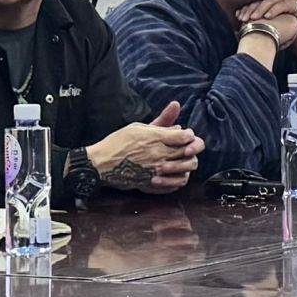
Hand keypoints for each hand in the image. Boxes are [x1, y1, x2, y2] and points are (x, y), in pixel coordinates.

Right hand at [88, 102, 203, 193]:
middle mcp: (159, 155)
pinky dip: (181, 178)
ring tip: (185, 160)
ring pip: (186, 169)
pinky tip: (177, 173)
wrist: (102, 164)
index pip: (186, 136)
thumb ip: (160, 122)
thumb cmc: (118, 142)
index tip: (187, 135)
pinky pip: (176, 183)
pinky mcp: (153, 183)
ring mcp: (157, 171)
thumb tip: (177, 113)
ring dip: (189, 163)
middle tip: (190, 147)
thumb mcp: (138, 126)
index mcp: (156, 138)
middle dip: (194, 148)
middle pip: (190, 152)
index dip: (190, 135)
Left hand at [236, 0, 296, 50]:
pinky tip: (267, 17)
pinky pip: (282, 5)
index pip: (255, 2)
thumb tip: (237, 19)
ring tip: (254, 18)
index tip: (239, 17)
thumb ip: (255, 20)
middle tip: (245, 18)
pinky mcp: (294, 3)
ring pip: (271, 1)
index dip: (247, 9)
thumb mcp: (267, 24)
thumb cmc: (281, 30)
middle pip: (262, 0)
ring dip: (261, 9)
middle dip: (252, 9)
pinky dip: (274, 10)